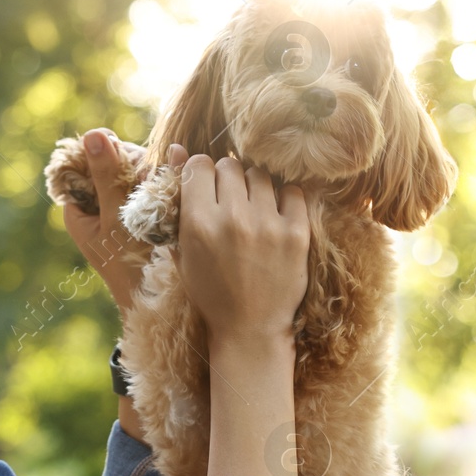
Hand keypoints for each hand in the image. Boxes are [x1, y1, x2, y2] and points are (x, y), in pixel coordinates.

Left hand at [61, 128, 151, 316]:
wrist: (161, 305)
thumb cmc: (131, 267)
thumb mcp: (115, 219)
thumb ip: (106, 176)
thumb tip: (93, 133)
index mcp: (79, 208)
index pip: (86, 161)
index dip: (108, 153)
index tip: (129, 163)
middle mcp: (99, 206)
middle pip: (114, 163)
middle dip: (134, 166)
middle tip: (149, 184)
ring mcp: (123, 210)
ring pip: (136, 174)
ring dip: (152, 176)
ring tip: (162, 195)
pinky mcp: (146, 215)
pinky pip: (152, 188)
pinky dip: (162, 187)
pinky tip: (174, 196)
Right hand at [172, 149, 308, 346]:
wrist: (250, 328)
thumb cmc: (210, 290)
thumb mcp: (183, 249)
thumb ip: (178, 199)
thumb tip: (178, 147)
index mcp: (197, 223)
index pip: (199, 164)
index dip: (201, 173)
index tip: (206, 188)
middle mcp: (232, 219)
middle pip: (230, 165)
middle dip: (227, 179)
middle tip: (230, 201)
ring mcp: (267, 224)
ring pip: (260, 174)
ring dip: (254, 187)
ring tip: (253, 209)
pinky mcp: (297, 233)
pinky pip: (293, 190)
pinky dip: (284, 198)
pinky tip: (276, 215)